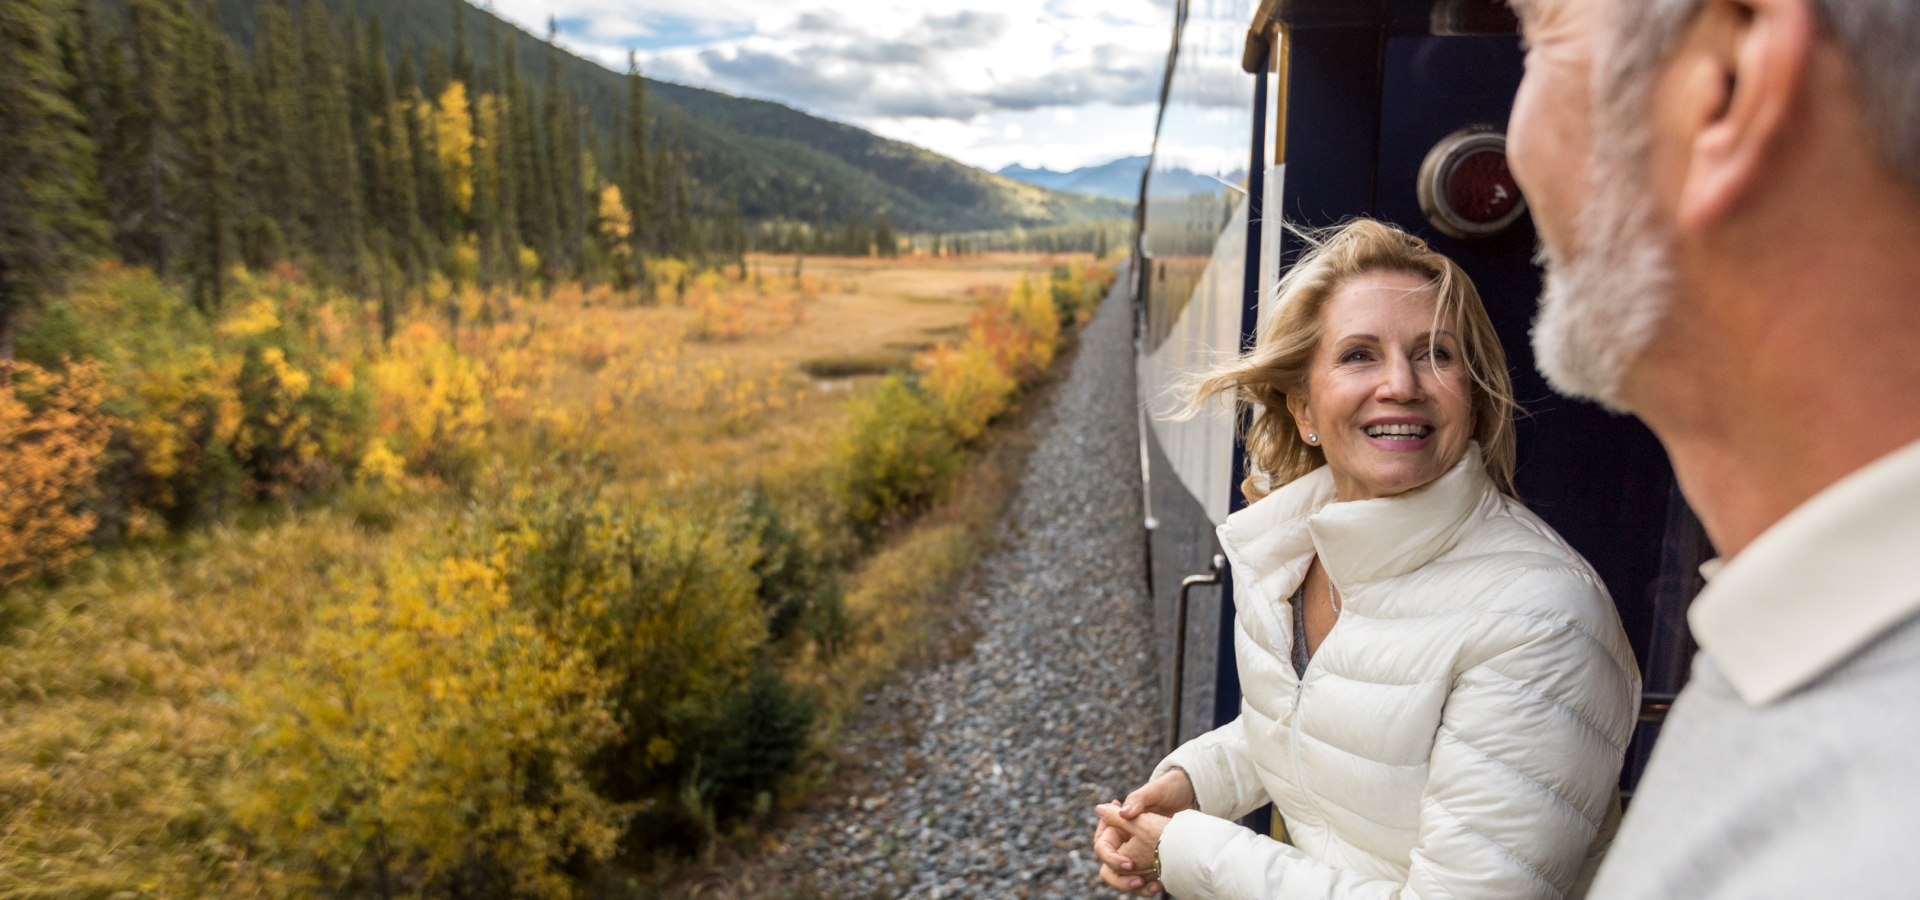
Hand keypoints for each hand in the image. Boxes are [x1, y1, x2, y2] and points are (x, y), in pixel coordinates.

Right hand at [1093, 770, 1190, 894]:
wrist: (1194, 795)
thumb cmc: (1171, 788)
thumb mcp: (1155, 791)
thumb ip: (1138, 800)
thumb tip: (1122, 812)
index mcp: (1120, 823)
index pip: (1103, 845)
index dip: (1110, 857)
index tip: (1128, 863)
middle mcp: (1127, 838)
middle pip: (1110, 866)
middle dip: (1120, 878)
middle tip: (1138, 881)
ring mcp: (1140, 850)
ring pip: (1127, 876)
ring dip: (1135, 884)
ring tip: (1154, 887)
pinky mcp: (1154, 857)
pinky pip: (1145, 877)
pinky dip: (1149, 885)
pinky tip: (1161, 885)